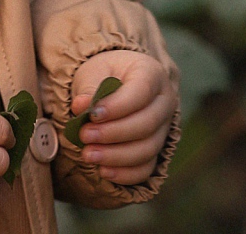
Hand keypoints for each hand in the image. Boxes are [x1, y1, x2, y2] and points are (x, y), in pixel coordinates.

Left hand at [69, 49, 177, 185]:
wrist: (114, 84)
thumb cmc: (104, 75)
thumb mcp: (93, 71)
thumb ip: (88, 88)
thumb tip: (81, 106)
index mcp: (152, 74)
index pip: (142, 91)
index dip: (118, 106)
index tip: (93, 115)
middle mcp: (164, 102)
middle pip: (147, 123)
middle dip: (113, 134)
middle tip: (85, 135)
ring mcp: (163, 128)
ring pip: (148, 149)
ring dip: (116, 156)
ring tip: (88, 155)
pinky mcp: (155, 150)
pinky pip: (146, 168)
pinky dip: (125, 174)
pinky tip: (103, 171)